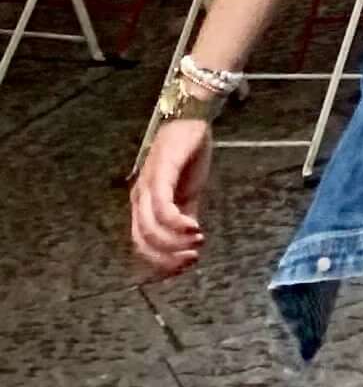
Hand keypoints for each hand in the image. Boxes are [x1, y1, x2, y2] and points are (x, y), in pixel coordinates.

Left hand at [128, 116, 210, 277]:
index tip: (186, 267)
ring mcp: (147, 186)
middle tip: (193, 258)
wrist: (194, 119)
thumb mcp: (189, 193)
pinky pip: (163, 209)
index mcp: (143, 204)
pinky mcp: (160, 175)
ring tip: (197, 243)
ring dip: (174, 244)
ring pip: (150, 230)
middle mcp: (139, 198)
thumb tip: (189, 247)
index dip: (162, 261)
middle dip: (167, 257)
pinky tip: (195, 228)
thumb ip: (185, 218)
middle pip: (143, 241)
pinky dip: (177, 225)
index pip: (142, 244)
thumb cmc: (189, 154)